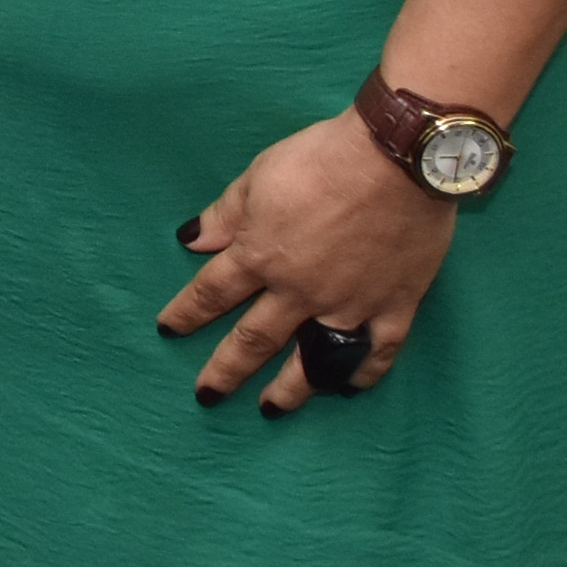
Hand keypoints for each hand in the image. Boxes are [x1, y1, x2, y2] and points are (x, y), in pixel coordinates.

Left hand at [162, 109, 457, 412]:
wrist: (397, 158)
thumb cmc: (321, 159)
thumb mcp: (258, 177)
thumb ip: (225, 215)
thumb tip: (192, 241)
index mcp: (260, 256)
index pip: (211, 293)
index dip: (186, 313)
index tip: (169, 330)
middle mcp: (299, 291)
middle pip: (254, 340)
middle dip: (226, 370)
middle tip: (207, 395)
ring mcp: (349, 305)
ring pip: (313, 360)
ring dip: (290, 389)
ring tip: (271, 407)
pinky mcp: (395, 306)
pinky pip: (377, 354)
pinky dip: (362, 375)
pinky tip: (347, 390)